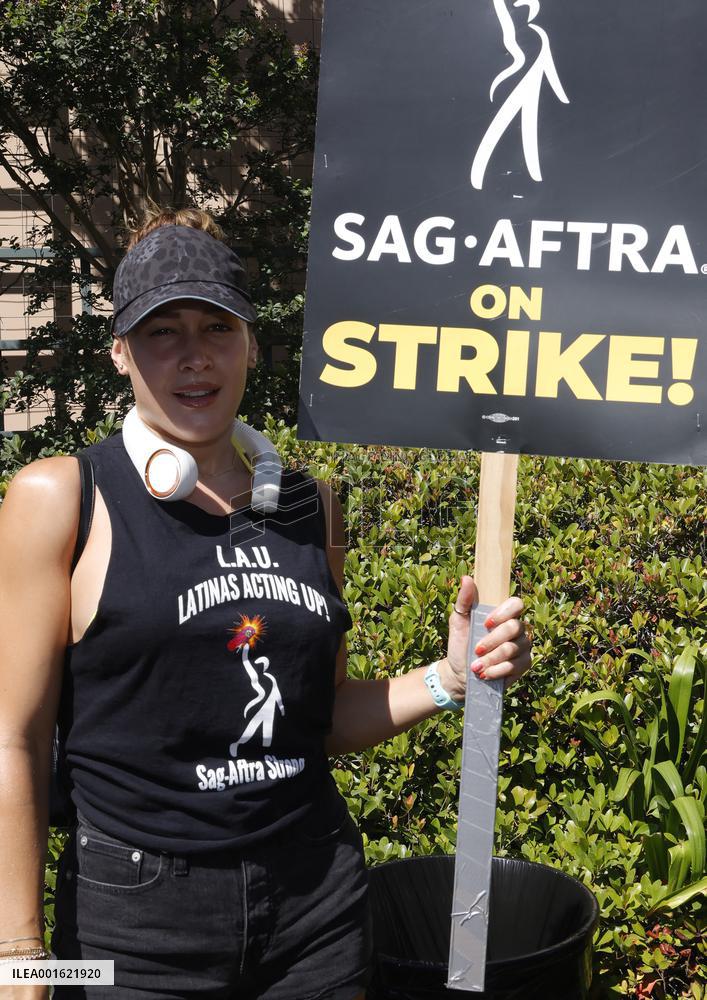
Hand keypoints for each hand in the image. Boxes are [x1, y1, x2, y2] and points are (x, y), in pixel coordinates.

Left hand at [439, 575, 531, 699]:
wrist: (459, 673)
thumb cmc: (461, 643)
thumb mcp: (458, 621)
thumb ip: (464, 600)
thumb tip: (467, 578)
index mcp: (503, 614)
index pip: (516, 604)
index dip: (504, 612)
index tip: (486, 623)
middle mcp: (517, 628)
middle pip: (515, 627)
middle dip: (493, 640)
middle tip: (476, 649)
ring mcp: (522, 646)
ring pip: (513, 648)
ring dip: (491, 659)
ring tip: (476, 666)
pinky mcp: (523, 664)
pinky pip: (516, 665)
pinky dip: (497, 670)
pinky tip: (485, 674)